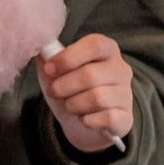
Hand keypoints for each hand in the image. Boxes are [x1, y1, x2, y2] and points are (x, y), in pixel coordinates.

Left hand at [37, 34, 132, 152]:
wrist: (79, 122)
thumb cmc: (68, 88)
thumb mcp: (55, 70)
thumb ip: (47, 54)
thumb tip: (37, 42)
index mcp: (106, 50)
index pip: (95, 44)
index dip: (68, 57)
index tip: (49, 68)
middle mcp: (121, 69)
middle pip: (90, 74)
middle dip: (62, 86)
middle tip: (53, 91)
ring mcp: (126, 95)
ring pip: (97, 98)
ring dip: (73, 104)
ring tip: (69, 105)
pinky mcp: (126, 118)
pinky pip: (106, 118)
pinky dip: (87, 120)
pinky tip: (84, 118)